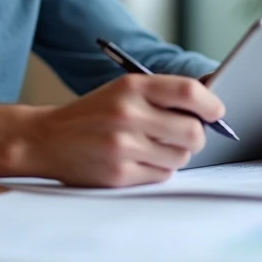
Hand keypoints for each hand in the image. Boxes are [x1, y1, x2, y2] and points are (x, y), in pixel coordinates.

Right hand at [24, 74, 225, 187]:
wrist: (46, 139)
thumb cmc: (93, 114)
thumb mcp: (123, 91)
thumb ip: (163, 94)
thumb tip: (211, 107)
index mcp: (131, 87)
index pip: (189, 91)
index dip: (211, 104)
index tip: (216, 111)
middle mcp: (128, 114)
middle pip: (193, 131)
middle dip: (196, 135)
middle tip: (185, 134)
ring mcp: (123, 146)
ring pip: (181, 156)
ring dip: (176, 153)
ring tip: (154, 146)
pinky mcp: (119, 174)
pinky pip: (163, 175)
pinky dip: (158, 169)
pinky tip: (139, 160)